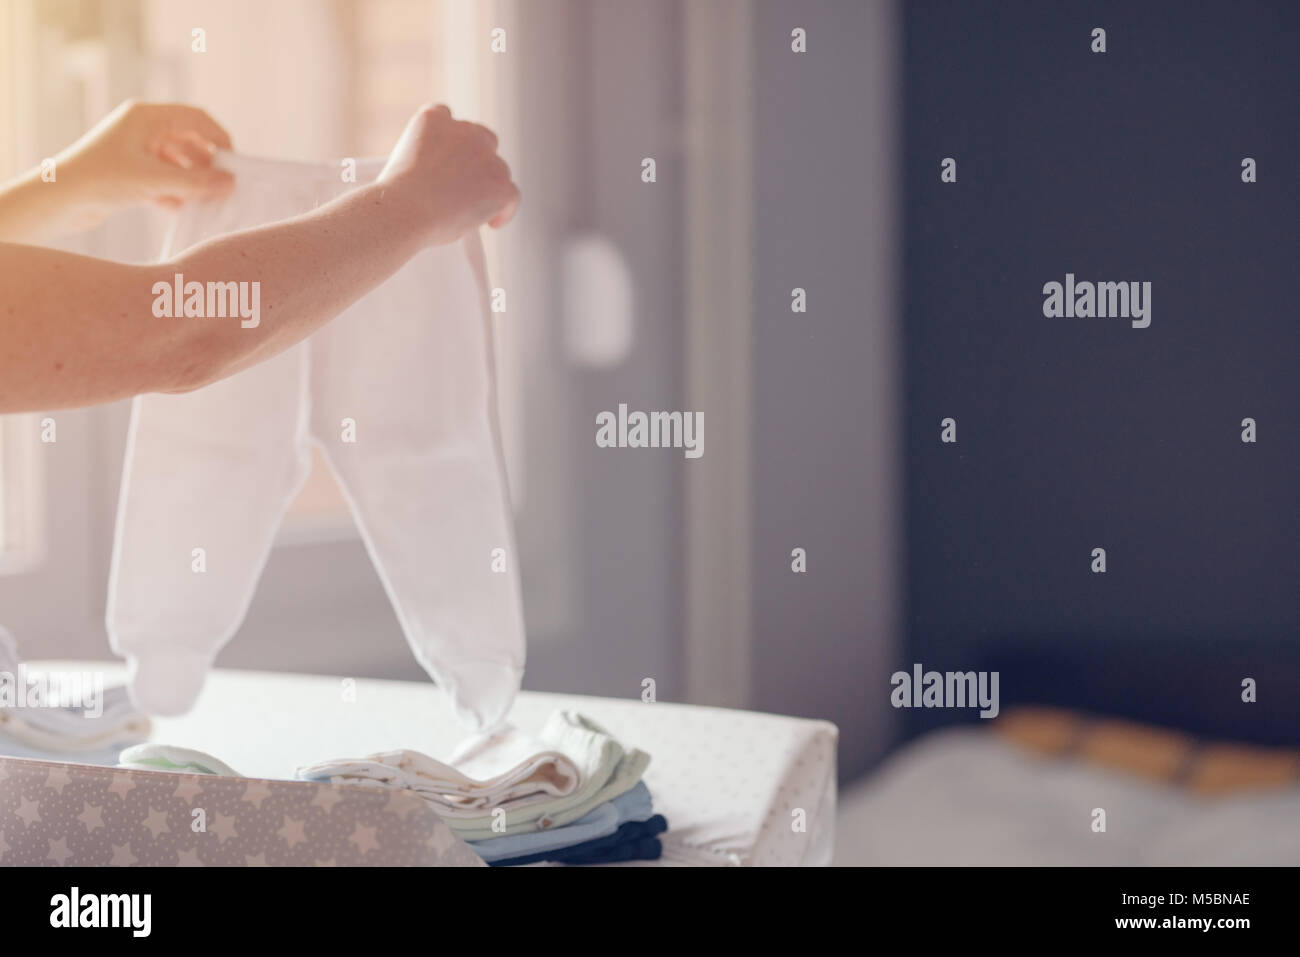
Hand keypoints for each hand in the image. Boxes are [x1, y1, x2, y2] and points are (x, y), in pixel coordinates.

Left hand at [57, 100, 234, 213]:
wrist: (59, 199)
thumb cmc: (101, 179)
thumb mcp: (154, 180)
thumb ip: (196, 182)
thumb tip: (230, 183)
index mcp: (147, 117)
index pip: (196, 118)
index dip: (219, 138)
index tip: (235, 164)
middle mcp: (142, 130)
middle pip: (189, 141)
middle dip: (208, 165)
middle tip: (224, 188)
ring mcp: (136, 152)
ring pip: (178, 163)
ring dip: (193, 182)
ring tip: (206, 202)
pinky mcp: (131, 174)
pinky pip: (164, 179)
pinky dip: (176, 193)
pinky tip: (180, 209)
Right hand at [377, 104, 519, 245]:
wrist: (403, 211)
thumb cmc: (395, 198)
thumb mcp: (401, 164)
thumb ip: (428, 160)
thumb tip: (447, 184)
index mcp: (432, 119)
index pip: (448, 118)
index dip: (452, 142)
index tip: (450, 160)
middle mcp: (463, 130)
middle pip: (483, 139)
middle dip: (478, 159)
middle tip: (469, 185)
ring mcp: (485, 155)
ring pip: (499, 169)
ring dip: (490, 186)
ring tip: (471, 209)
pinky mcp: (500, 182)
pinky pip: (513, 194)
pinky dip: (505, 210)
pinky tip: (491, 223)